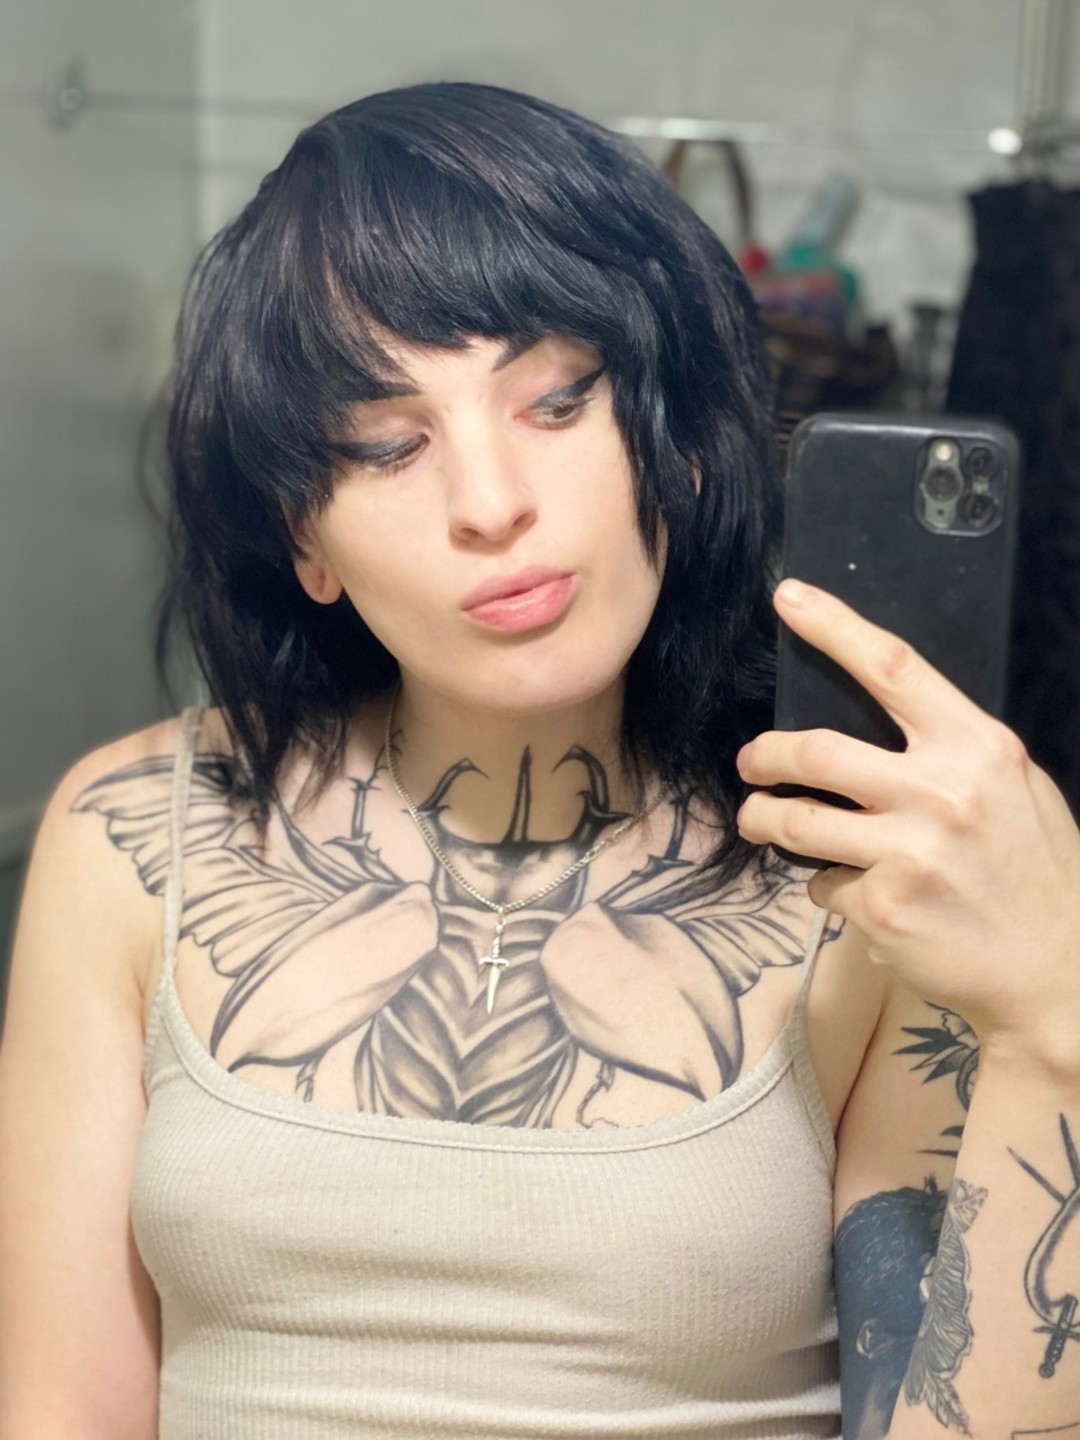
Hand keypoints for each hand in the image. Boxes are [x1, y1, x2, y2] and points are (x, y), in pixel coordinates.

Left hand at [735, 579, 1079, 1077]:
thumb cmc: (1036, 872)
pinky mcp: (882, 907)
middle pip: (816, 751)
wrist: (1060, 974)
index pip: (893, 667)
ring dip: (764, 818)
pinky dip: (826, 886)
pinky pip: (823, 884)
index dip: (834, 627)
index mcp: (978, 748)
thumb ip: (953, 754)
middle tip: (752, 760)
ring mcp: (908, 853)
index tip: (789, 597)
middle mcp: (942, 793)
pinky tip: (854, 895)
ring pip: (797, 822)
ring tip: (758, 818)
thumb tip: (880, 723)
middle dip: (767, 755)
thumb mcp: (1015, 790)